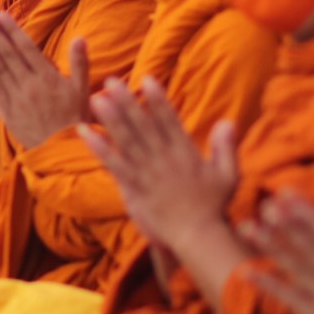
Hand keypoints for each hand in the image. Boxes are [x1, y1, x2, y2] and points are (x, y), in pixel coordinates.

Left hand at [0, 10, 89, 148]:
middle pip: (9, 56)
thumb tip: (80, 38)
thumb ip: (80, 63)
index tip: (1, 15)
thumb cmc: (75, 119)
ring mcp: (17, 98)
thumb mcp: (82, 91)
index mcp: (48, 78)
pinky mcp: (9, 111)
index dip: (12, 31)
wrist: (62, 152)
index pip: (27, 49)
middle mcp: (30, 85)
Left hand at [81, 76, 237, 252]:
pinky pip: (114, 164)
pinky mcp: (134, 188)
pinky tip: (84, 134)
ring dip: (110, 119)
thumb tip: (228, 121)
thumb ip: (226, 146)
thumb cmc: (213, 206)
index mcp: (185, 152)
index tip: (147, 79)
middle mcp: (164, 158)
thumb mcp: (228, 174)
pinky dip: (99, 148)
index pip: (169, 120)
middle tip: (111, 80)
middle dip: (126, 101)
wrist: (197, 235)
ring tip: (96, 99)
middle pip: (143, 125)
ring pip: (126, 141)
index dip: (157, 99)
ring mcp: (147, 173)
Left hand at [242, 190, 313, 313]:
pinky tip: (245, 271)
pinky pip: (288, 298)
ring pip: (294, 266)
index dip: (307, 212)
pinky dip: (266, 284)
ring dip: (269, 245)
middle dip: (286, 223)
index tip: (288, 194)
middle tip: (265, 203)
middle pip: (307, 245)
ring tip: (247, 227)